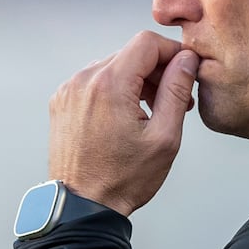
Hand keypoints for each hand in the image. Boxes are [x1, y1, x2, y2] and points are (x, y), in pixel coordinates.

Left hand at [47, 31, 197, 215]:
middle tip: (176, 98)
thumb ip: (176, 91)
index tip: (185, 70)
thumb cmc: (122, 179)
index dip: (172, 52)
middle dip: (156, 70)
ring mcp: (69, 91)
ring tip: (153, 111)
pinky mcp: (62, 102)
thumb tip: (186, 60)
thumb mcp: (163, 137)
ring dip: (136, 80)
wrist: (82, 205)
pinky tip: (128, 116)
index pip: (146, 42)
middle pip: (129, 53)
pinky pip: (95, 82)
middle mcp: (83, 81)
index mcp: (109, 85)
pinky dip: (115, 90)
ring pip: (113, 66)